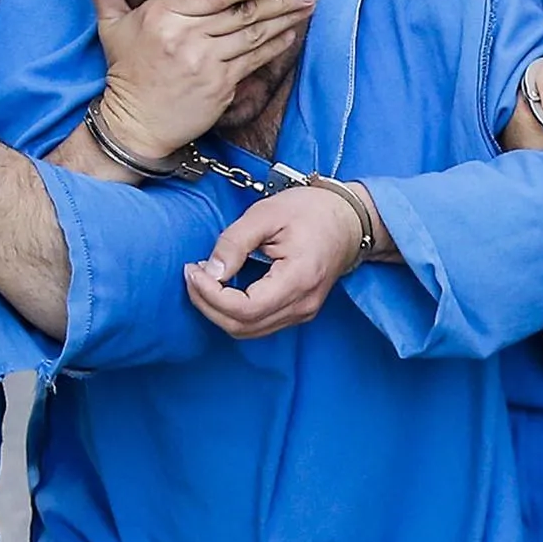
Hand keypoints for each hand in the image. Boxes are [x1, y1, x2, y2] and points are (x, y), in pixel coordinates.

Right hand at [93, 0, 316, 159]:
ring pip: (254, 35)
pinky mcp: (221, 86)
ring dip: (286, 19)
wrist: (134, 125)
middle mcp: (188, 37)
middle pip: (243, 11)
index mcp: (165, 15)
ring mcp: (207, 63)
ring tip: (309, 4)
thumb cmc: (125, 73)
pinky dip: (275, 46)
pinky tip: (291, 33)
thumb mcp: (111, 28)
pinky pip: (254, 60)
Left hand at [182, 184, 369, 338]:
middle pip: (242, 327)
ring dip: (218, 311)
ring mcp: (303, 311)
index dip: (211, 295)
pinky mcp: (299, 310)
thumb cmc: (313, 211)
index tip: (194, 270)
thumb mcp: (267, 214)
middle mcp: (302, 305)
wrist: (350, 219)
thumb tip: (211, 270)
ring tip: (203, 280)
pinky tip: (223, 287)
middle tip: (192, 275)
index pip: (245, 309)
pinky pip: (259, 324)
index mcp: (298, 280)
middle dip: (208, 305)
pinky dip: (234, 312)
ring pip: (248, 331)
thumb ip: (235, 242)